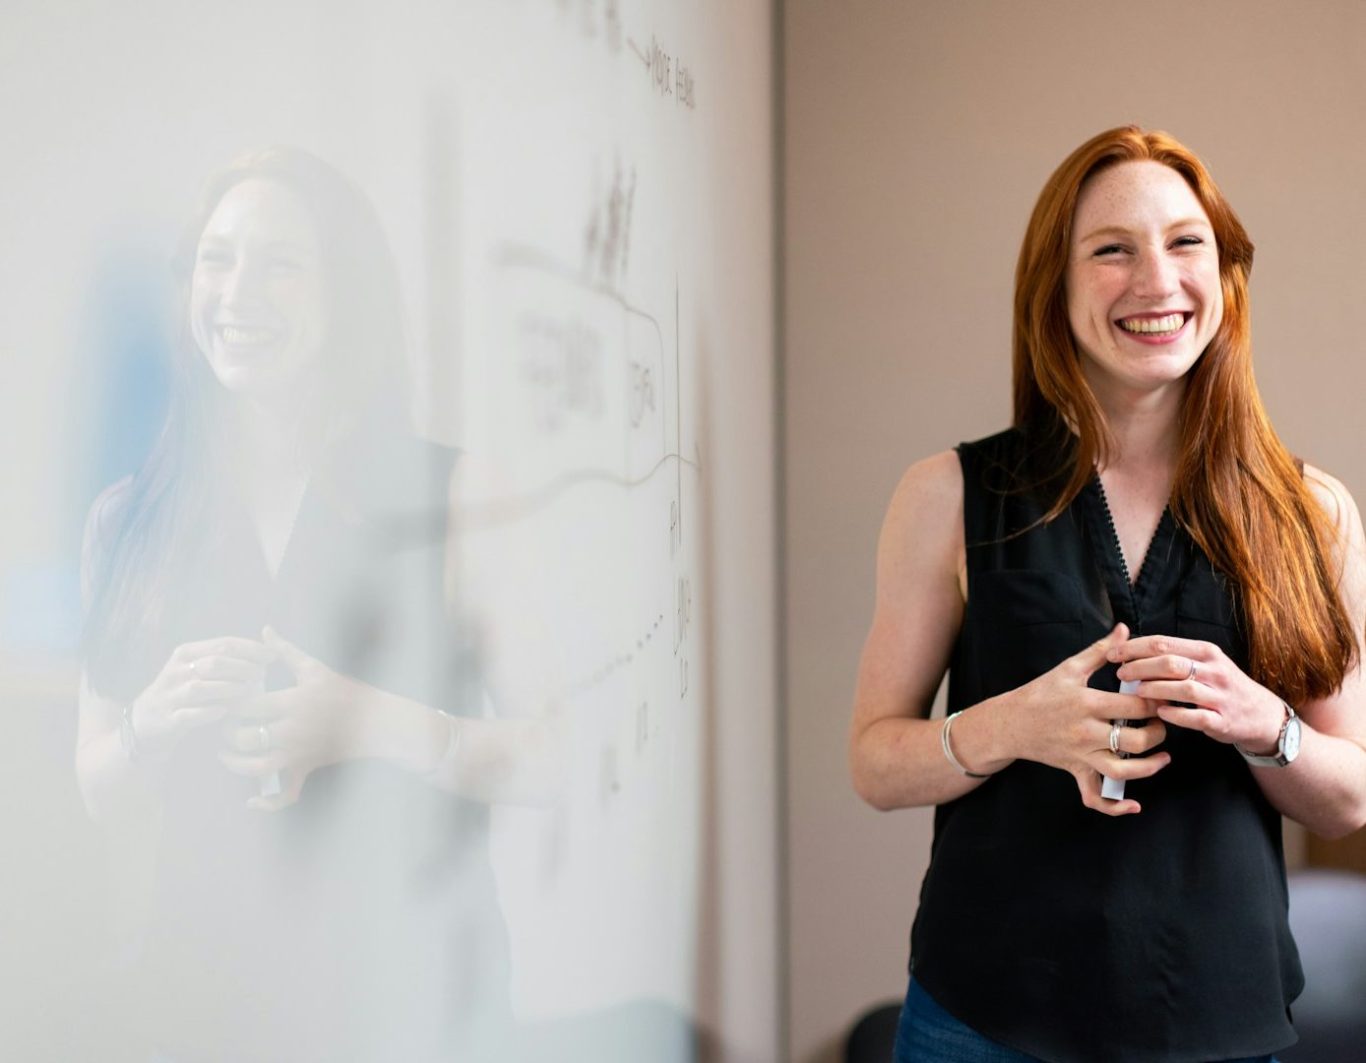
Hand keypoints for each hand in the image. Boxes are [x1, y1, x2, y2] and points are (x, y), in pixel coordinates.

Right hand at [129, 637, 271, 758]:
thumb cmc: (184, 693)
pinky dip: (208, 712)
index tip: (273, 656)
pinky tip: (225, 711)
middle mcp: (176, 671)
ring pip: (201, 688)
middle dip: (243, 667)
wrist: (146, 722)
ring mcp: (169, 696)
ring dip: (229, 689)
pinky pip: (189, 715)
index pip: (223, 644)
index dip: (251, 648)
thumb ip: (225, 658)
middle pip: (214, 663)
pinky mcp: (167, 720)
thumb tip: (268, 649)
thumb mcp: (198, 669)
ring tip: (249, 691)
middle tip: (262, 675)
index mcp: (186, 653)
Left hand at [219, 627, 372, 810]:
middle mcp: (292, 730)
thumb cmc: (343, 690)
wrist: (374, 720)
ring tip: (226, 755)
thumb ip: (285, 651)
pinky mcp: (306, 768)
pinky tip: (250, 800)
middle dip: (226, 735)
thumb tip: (264, 630)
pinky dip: (267, 803)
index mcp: (292, 702)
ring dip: (235, 765)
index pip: (246, 705)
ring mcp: (299, 753)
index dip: (227, 704)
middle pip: (244, 738)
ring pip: (256, 768)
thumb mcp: (314, 668)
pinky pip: (286, 794)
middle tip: (220, 726)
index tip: (222, 699)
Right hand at [1009, 623, 1170, 814]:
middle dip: (1158, 732)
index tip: (1166, 696)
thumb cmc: (1040, 693)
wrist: (1009, 723)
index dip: (1157, 702)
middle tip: (1163, 722)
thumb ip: (1101, 650)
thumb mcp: (1069, 668)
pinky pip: (1095, 797)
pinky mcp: (1076, 771)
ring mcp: (1081, 755)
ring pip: (1124, 771)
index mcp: (1087, 703)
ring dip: (1150, 767)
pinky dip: (1115, 807)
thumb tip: (1124, 630)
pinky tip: (1134, 805)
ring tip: (1163, 756)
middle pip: (1136, 740)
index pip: (1135, 706)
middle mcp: (1086, 732)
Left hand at [1107, 634, 1286, 753]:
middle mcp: (1214, 671)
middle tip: (1120, 673)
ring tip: (1136, 691)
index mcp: (1206, 652)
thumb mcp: (1205, 662)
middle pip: (1170, 663)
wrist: (1261, 714)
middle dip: (1140, 667)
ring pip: (1183, 688)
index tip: (1113, 653)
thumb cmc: (1222, 686)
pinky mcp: (1222, 720)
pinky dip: (1175, 714)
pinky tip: (1159, 712)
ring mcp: (1220, 696)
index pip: (1164, 643)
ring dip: (1155, 689)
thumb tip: (1132, 648)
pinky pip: (1196, 716)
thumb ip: (1174, 655)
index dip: (1134, 647)